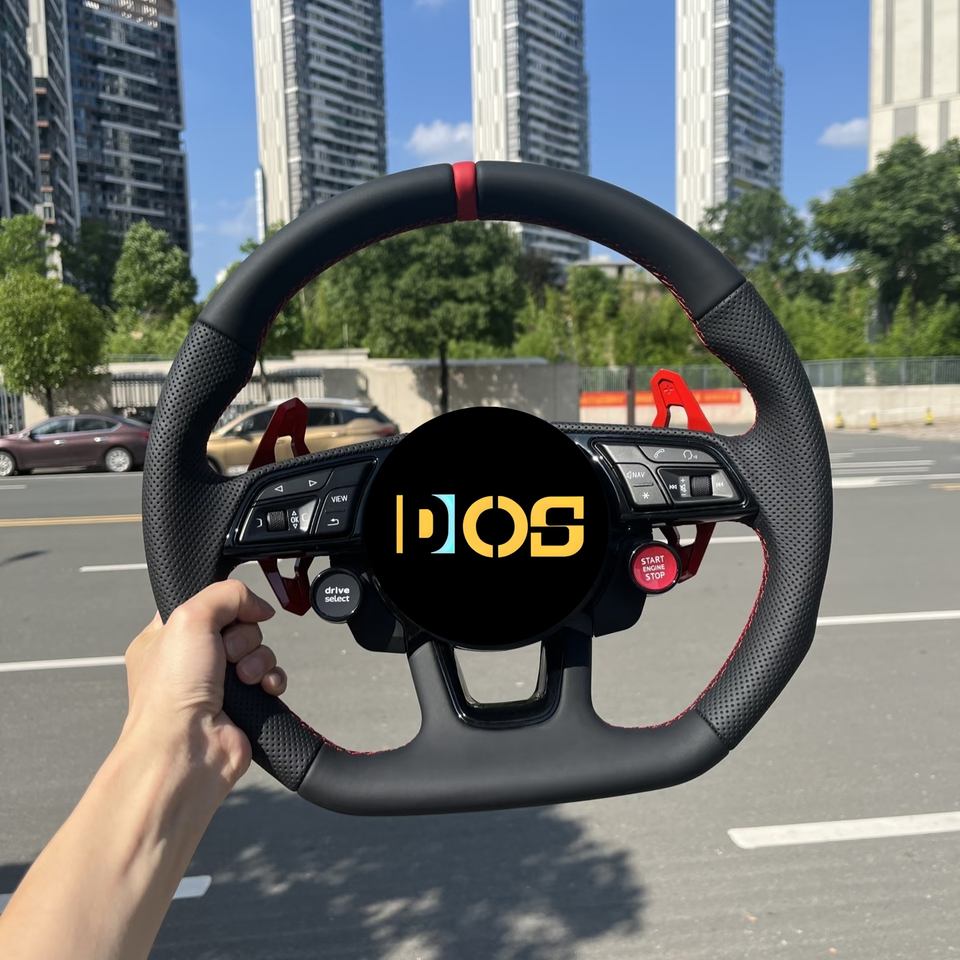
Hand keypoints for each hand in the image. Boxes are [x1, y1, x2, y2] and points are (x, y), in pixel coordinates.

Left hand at [122, 580, 284, 792]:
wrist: (187, 750)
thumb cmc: (171, 691)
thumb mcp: (190, 617)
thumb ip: (228, 594)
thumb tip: (260, 608)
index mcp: (164, 638)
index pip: (203, 605)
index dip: (221, 606)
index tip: (227, 614)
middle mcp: (190, 661)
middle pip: (237, 625)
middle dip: (242, 636)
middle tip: (227, 654)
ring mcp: (216, 685)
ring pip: (257, 650)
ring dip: (258, 658)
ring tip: (244, 677)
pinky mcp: (243, 705)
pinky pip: (270, 677)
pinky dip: (272, 679)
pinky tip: (264, 687)